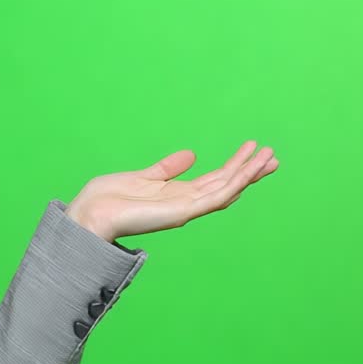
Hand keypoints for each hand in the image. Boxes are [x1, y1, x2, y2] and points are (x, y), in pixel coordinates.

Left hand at [65, 141, 279, 242]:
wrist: (90, 214)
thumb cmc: (108, 199)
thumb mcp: (143, 176)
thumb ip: (167, 168)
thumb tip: (192, 154)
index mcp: (176, 194)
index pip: (214, 179)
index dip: (235, 165)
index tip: (253, 149)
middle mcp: (185, 203)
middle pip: (226, 184)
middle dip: (249, 170)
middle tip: (273, 154)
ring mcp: (185, 209)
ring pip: (226, 190)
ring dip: (248, 174)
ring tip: (269, 157)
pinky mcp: (181, 212)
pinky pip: (214, 198)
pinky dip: (233, 185)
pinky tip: (247, 173)